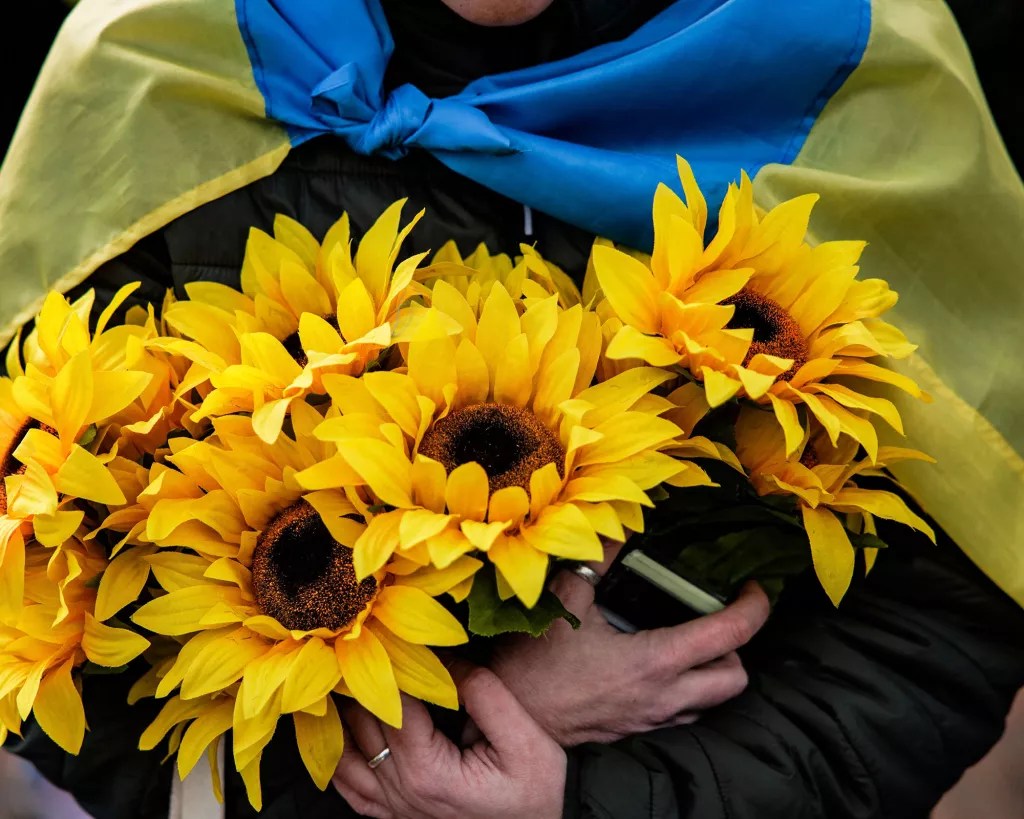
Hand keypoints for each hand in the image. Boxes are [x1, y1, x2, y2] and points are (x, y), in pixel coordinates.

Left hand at [332, 665, 565, 818]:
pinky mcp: (396, 813)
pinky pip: (350, 786)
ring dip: (347, 714)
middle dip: (367, 681)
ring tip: (353, 679)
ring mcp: (395, 807)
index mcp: (428, 773)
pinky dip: (339, 756)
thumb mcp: (524, 737)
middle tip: (376, 646)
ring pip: (347, 752)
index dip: (395, 665)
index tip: (401, 636)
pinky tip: (341, 733)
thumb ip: (483, 693)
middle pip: (364, 723)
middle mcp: (402, 793)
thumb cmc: (537, 788)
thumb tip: (444, 658)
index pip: (394, 705)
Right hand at [489, 550, 769, 745]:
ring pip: (712, 702)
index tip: (752, 587)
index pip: (731, 635)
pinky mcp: (638, 732)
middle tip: (715, 617)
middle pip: (736, 678)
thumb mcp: (566, 600)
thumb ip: (598, 561)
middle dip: (737, 647)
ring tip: (689, 642)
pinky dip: (686, 691)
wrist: (512, 720)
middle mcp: (664, 696)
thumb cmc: (535, 664)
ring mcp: (653, 719)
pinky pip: (683, 715)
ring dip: (712, 672)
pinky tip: (660, 668)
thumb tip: (621, 531)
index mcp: (655, 660)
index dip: (754, 607)